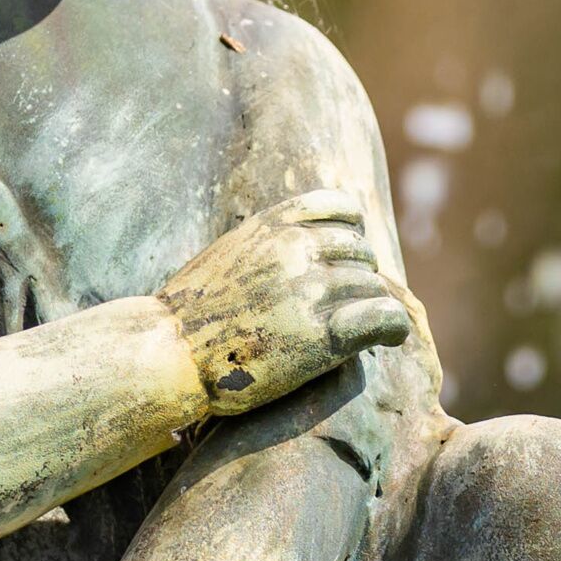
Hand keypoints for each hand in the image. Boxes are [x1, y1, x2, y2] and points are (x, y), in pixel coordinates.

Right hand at [158, 190, 410, 411]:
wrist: (168, 352)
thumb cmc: (188, 315)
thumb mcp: (226, 254)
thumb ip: (267, 244)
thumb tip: (298, 250)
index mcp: (272, 224)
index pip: (340, 208)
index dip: (352, 234)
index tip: (345, 259)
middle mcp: (297, 248)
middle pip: (360, 254)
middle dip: (356, 278)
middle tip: (341, 310)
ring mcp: (311, 289)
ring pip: (371, 287)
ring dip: (367, 307)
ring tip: (357, 330)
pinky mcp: (321, 334)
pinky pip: (383, 316)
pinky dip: (393, 326)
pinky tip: (390, 338)